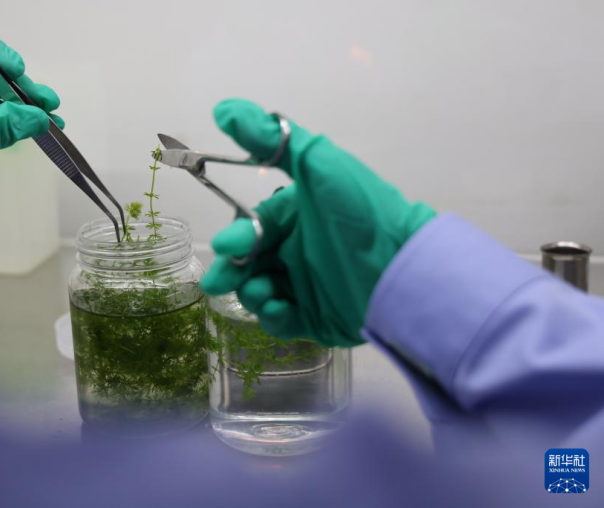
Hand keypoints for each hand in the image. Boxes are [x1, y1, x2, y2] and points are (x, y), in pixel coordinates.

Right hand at [200, 99, 435, 346]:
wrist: (401, 267)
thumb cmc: (357, 212)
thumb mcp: (317, 163)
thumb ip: (270, 138)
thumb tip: (222, 109)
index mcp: (298, 216)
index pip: (256, 227)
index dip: (237, 238)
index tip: (226, 247)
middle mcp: (299, 250)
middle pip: (251, 262)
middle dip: (232, 270)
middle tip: (217, 283)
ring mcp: (307, 285)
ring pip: (260, 291)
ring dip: (251, 292)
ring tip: (261, 293)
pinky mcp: (316, 318)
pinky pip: (282, 320)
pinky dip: (273, 315)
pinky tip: (279, 308)